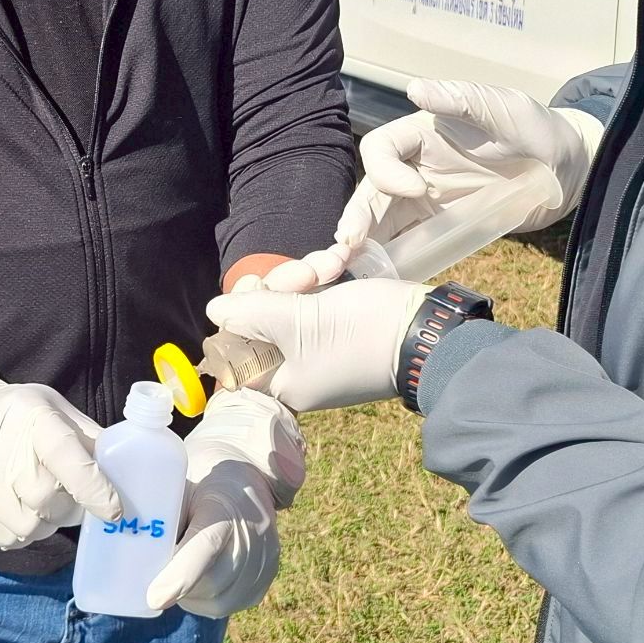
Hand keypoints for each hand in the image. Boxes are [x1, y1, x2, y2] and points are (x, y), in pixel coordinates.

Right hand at [0, 367, 121, 550]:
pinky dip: (18, 533)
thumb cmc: (26, 419)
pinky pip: (0, 536)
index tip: (114, 511)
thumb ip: (95, 444)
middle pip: (43, 498)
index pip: (64, 454)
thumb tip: (138, 475)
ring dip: (43, 524)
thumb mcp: (62, 415)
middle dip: (66, 509)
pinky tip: (20, 511)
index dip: (92, 486)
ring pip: (23, 525)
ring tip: (43, 505)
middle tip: (71, 501)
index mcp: (32, 416)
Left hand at [146, 390, 299, 616]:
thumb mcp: (178, 484)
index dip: (181, 575)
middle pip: (209, 582)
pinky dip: (205, 598)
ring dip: (190, 595)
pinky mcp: (263, 581)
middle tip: (153, 575)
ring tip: (177, 572)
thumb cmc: (200, 479)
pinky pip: (226, 604)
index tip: (154, 599)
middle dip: (175, 585)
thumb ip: (159, 513)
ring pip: (216, 600)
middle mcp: (250, 537)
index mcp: (223, 506)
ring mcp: (263, 563)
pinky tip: (198, 580)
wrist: (248, 475)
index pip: (205, 546)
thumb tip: (119, 538)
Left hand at [204, 280, 427, 411]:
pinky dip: (327, 275)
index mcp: (284, 382)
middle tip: (304, 275)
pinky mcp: (343, 322)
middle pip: (264, 319)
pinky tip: (343, 260)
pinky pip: (319, 296)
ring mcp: (322, 343)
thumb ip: (250, 314)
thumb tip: (215, 312)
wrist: (428, 331)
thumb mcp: (296, 321)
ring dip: (308, 272)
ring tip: (333, 264)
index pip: (240, 354)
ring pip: (293, 300)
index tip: (253, 293)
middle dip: (281, 285)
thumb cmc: (359, 334)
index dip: (239, 320)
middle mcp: (300, 367)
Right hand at [266, 80, 601, 291]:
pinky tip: (381, 280)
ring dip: (365, 244)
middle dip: (359, 217)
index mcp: (421, 135)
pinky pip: (409, 243)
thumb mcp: (501, 109)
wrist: (568, 170)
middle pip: (373, 192)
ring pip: (383, 222)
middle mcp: (416, 168)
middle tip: (349, 244)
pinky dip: (392, 260)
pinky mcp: (443, 228)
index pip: (380, 150)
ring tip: (350, 268)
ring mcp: (427, 202)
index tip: (419, 191)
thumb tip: (415, 89)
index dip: (387, 171)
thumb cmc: (535, 129)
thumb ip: (460, 100)